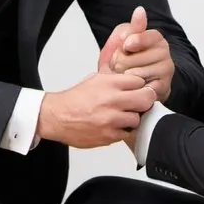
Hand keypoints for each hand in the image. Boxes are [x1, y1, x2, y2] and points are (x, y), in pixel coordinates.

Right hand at [38, 72, 155, 147]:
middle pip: (146, 99)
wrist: (57, 117)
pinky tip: (112, 126)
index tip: (137, 90)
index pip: (139, 81)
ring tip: (121, 116)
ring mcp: (111, 120)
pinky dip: (122, 131)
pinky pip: (126, 133)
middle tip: (138, 103)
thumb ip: (114, 74)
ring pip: (137, 119)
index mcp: (109, 83)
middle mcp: (112, 100)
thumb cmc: (75, 99)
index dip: (140, 86)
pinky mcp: (109, 136)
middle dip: (144, 101)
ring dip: (132, 118)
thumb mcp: (95, 79)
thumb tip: (129, 67)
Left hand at [98, 6, 174, 102]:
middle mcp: (165, 53)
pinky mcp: (164, 87)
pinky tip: (133, 86)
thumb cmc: (126, 61)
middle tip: (121, 66)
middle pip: (133, 58)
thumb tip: (140, 10)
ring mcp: (166, 70)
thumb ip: (130, 29)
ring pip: (136, 73)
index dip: (131, 43)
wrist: (132, 85)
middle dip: (120, 63)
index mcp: (156, 38)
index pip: (144, 36)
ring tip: (126, 77)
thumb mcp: (123, 40)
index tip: (126, 46)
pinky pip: (142, 87)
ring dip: (124, 78)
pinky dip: (133, 88)